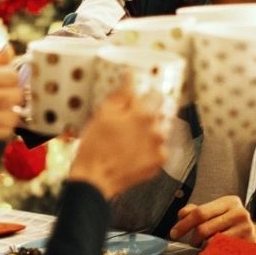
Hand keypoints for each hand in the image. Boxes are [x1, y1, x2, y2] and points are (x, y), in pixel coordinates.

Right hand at [0, 47, 23, 139]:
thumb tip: (10, 49)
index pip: (13, 75)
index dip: (11, 76)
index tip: (4, 78)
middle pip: (17, 95)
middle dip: (13, 93)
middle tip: (4, 93)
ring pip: (15, 114)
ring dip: (11, 110)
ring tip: (1, 107)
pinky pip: (6, 130)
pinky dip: (5, 126)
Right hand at [67, 82, 166, 199]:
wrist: (95, 179)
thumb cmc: (95, 146)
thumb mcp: (102, 114)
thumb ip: (121, 94)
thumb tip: (131, 75)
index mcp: (143, 113)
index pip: (154, 94)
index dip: (144, 96)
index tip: (137, 100)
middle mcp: (156, 128)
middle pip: (157, 113)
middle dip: (145, 115)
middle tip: (127, 124)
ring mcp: (160, 146)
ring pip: (158, 130)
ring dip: (148, 132)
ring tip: (128, 141)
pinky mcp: (159, 161)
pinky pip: (158, 148)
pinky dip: (149, 149)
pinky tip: (133, 153)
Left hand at [167, 195, 255, 246]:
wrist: (255, 236)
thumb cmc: (229, 224)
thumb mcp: (214, 214)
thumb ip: (196, 212)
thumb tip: (181, 214)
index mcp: (230, 201)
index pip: (200, 212)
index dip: (184, 224)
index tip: (173, 233)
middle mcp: (239, 212)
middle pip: (203, 228)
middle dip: (193, 237)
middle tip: (192, 242)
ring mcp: (245, 228)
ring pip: (210, 241)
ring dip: (203, 245)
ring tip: (207, 244)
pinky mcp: (247, 244)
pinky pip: (220, 250)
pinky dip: (212, 251)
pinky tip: (216, 249)